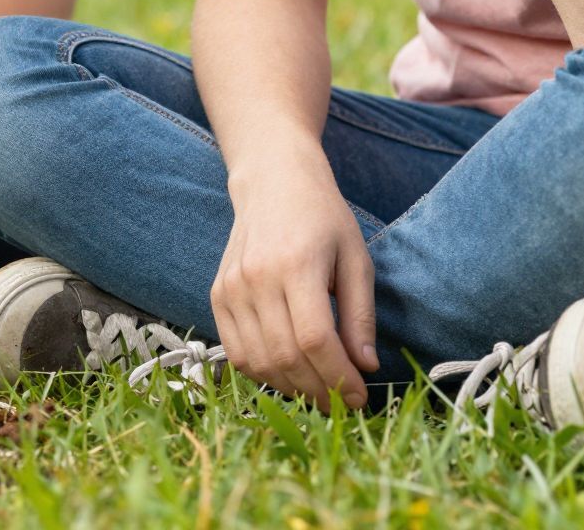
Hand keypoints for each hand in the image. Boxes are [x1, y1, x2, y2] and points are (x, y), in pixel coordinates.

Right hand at [211, 143, 376, 410]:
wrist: (272, 181)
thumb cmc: (322, 217)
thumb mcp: (356, 257)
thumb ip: (360, 313)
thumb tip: (365, 366)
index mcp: (296, 265)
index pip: (314, 340)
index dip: (339, 377)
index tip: (360, 397)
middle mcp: (256, 278)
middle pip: (285, 356)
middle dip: (319, 391)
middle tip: (343, 403)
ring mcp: (231, 288)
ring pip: (258, 361)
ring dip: (291, 388)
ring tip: (318, 392)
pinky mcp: (217, 295)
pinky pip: (235, 351)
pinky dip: (262, 373)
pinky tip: (287, 374)